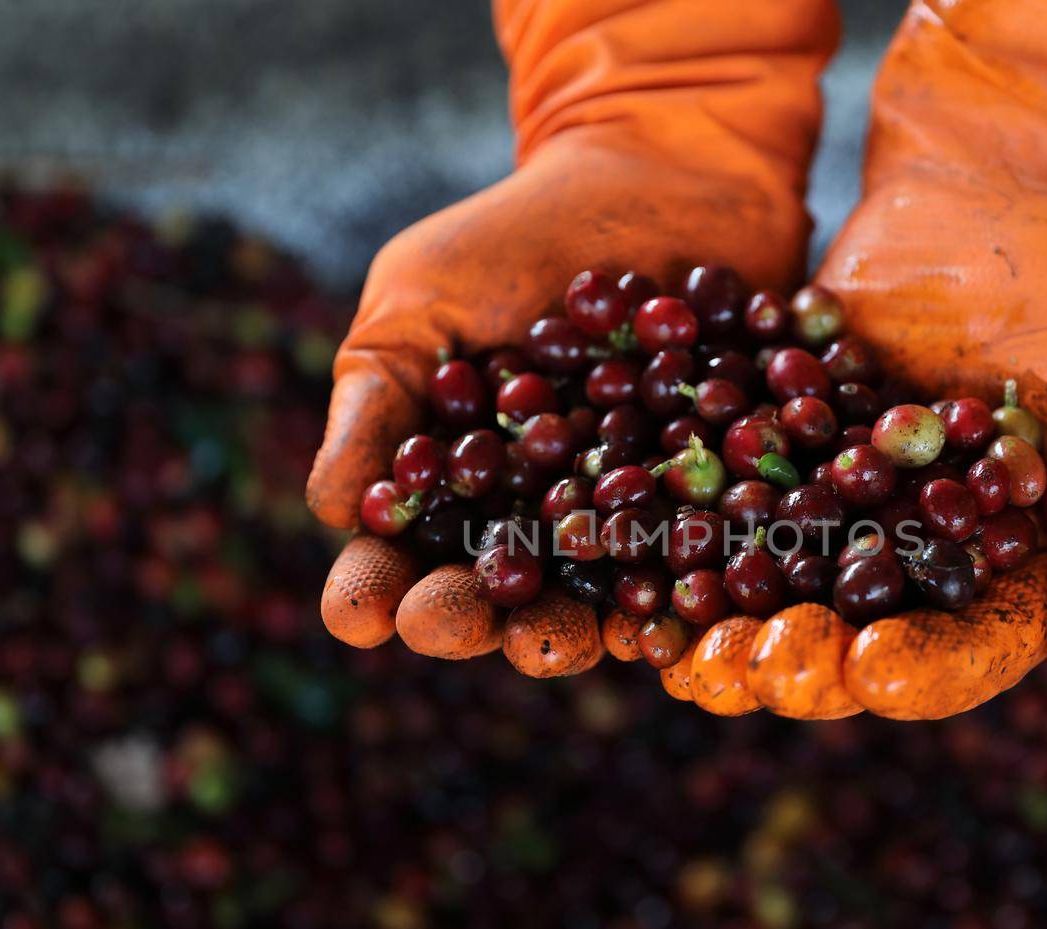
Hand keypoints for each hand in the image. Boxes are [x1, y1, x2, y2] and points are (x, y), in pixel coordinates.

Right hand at [310, 0, 835, 672]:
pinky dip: (682, 590)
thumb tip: (334, 510)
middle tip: (449, 623)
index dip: (373, 592)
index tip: (356, 612)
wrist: (664, 171)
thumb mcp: (422, 296)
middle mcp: (537, 518)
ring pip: (592, 598)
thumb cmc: (518, 233)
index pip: (400, 557)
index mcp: (454, 485)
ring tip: (550, 640)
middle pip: (494, 595)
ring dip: (568, 630)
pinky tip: (664, 614)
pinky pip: (698, 561)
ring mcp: (627, 519)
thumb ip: (377, 396)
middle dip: (466, 621)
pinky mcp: (713, 503)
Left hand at [665, 0, 1046, 717]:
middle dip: (798, 668)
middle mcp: (909, 558)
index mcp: (1006, 573)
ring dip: (722, 630)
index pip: (967, 649)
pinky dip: (676, 534)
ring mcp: (830, 506)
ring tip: (682, 651)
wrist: (1000, 180)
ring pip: (771, 591)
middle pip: (851, 641)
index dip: (922, 674)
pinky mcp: (766, 447)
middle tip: (750, 672)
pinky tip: (632, 564)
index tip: (874, 673)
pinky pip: (717, 501)